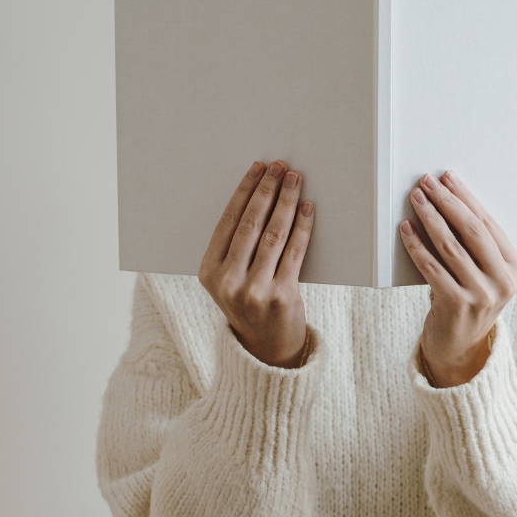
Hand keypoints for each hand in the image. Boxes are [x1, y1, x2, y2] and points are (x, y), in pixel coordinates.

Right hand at [198, 160, 313, 367]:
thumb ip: (236, 247)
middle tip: (280, 168)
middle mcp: (228, 281)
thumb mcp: (229, 280)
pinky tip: (307, 209)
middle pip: (250, 224)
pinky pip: (295, 252)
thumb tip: (260, 196)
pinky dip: (303, 227)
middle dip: (267, 191)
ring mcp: (254, 290)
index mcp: (208, 273)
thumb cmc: (249, 304)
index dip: (244, 191)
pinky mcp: (281, 296)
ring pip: (273, 235)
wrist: (267, 349)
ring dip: (287, 203)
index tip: (258, 168)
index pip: (228, 222)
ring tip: (296, 181)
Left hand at [399, 170, 516, 387]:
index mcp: (515, 267)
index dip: (466, 197)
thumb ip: (475, 244)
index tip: (447, 178)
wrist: (460, 347)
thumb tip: (446, 198)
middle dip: (447, 201)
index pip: (488, 223)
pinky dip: (416, 245)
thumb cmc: (467, 299)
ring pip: (450, 246)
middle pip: (471, 230)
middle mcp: (503, 281)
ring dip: (430, 217)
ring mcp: (482, 295)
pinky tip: (406, 229)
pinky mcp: (457, 305)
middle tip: (427, 182)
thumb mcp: (483, 273)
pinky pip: (432, 267)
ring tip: (416, 198)